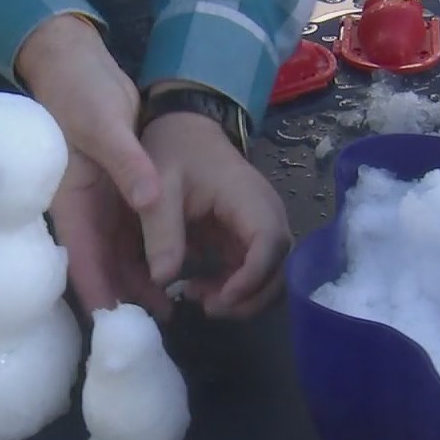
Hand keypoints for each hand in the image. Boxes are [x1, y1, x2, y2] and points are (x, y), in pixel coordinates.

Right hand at [16, 15, 168, 316]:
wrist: (78, 68)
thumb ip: (127, 163)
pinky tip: (174, 274)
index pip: (81, 258)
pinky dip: (150, 256)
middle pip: (103, 266)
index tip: (116, 322)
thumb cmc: (80, 94)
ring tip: (172, 309)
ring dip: (141, 282)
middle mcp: (86, 211)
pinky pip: (133, 236)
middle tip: (156, 326)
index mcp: (72, 201)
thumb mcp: (103, 125)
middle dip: (125, 298)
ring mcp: (102, 205)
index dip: (97, 292)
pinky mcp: (119, 195)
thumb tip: (149, 200)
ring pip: (119, 256)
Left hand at [139, 111, 292, 318]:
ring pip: (271, 275)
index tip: (220, 298)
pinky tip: (199, 290)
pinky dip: (232, 288)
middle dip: (249, 297)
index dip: (252, 277)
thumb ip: (161, 231)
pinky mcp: (248, 237)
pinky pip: (253, 271)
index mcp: (248, 197)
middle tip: (207, 308)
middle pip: (280, 268)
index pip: (270, 243)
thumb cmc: (173, 152)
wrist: (183, 130)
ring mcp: (260, 227)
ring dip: (242, 297)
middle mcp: (266, 214)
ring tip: (199, 300)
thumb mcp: (159, 188)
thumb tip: (163, 280)